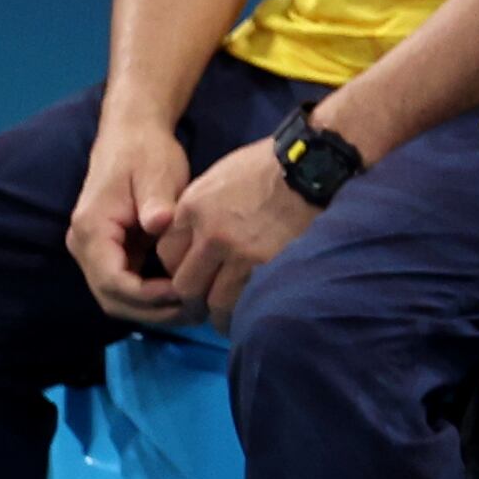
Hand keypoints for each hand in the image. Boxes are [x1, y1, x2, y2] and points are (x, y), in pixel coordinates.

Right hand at [66, 123, 197, 325]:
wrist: (132, 134)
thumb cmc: (146, 152)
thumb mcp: (156, 172)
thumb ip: (156, 201)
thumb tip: (159, 223)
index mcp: (91, 229)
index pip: (113, 282)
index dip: (149, 296)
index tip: (185, 293)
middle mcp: (84, 246)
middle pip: (113, 299)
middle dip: (153, 311)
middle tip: (195, 309)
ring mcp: (94, 252)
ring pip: (119, 299)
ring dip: (153, 309)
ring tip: (194, 307)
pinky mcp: (111, 253)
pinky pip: (127, 286)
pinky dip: (152, 297)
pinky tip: (184, 294)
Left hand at [160, 135, 319, 327]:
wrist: (311, 166)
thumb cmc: (268, 165)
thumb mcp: (220, 177)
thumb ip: (199, 211)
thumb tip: (192, 237)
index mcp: (193, 208)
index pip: (166, 253)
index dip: (179, 265)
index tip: (193, 270)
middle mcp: (210, 235)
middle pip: (185, 283)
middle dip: (195, 293)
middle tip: (207, 297)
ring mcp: (239, 254)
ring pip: (214, 301)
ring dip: (219, 310)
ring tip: (227, 313)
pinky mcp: (266, 268)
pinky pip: (244, 303)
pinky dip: (243, 311)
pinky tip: (247, 311)